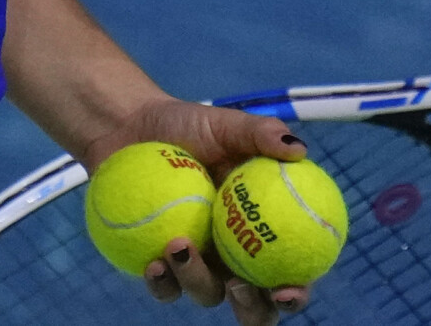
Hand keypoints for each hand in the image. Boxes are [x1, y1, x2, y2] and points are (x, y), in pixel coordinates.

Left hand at [83, 97, 313, 322]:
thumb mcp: (227, 123)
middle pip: (255, 302)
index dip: (297, 290)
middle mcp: (233, 252)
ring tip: (179, 246)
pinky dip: (162, 282)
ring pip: (207, 294)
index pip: (290, 268)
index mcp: (260, 228)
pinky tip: (154, 261)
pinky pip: (164, 287)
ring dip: (197, 280)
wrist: (132, 128)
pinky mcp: (158, 265)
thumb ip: (261, 134)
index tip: (289, 288)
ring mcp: (196, 261)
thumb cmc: (187, 124)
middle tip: (241, 286)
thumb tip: (299, 149)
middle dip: (254, 310)